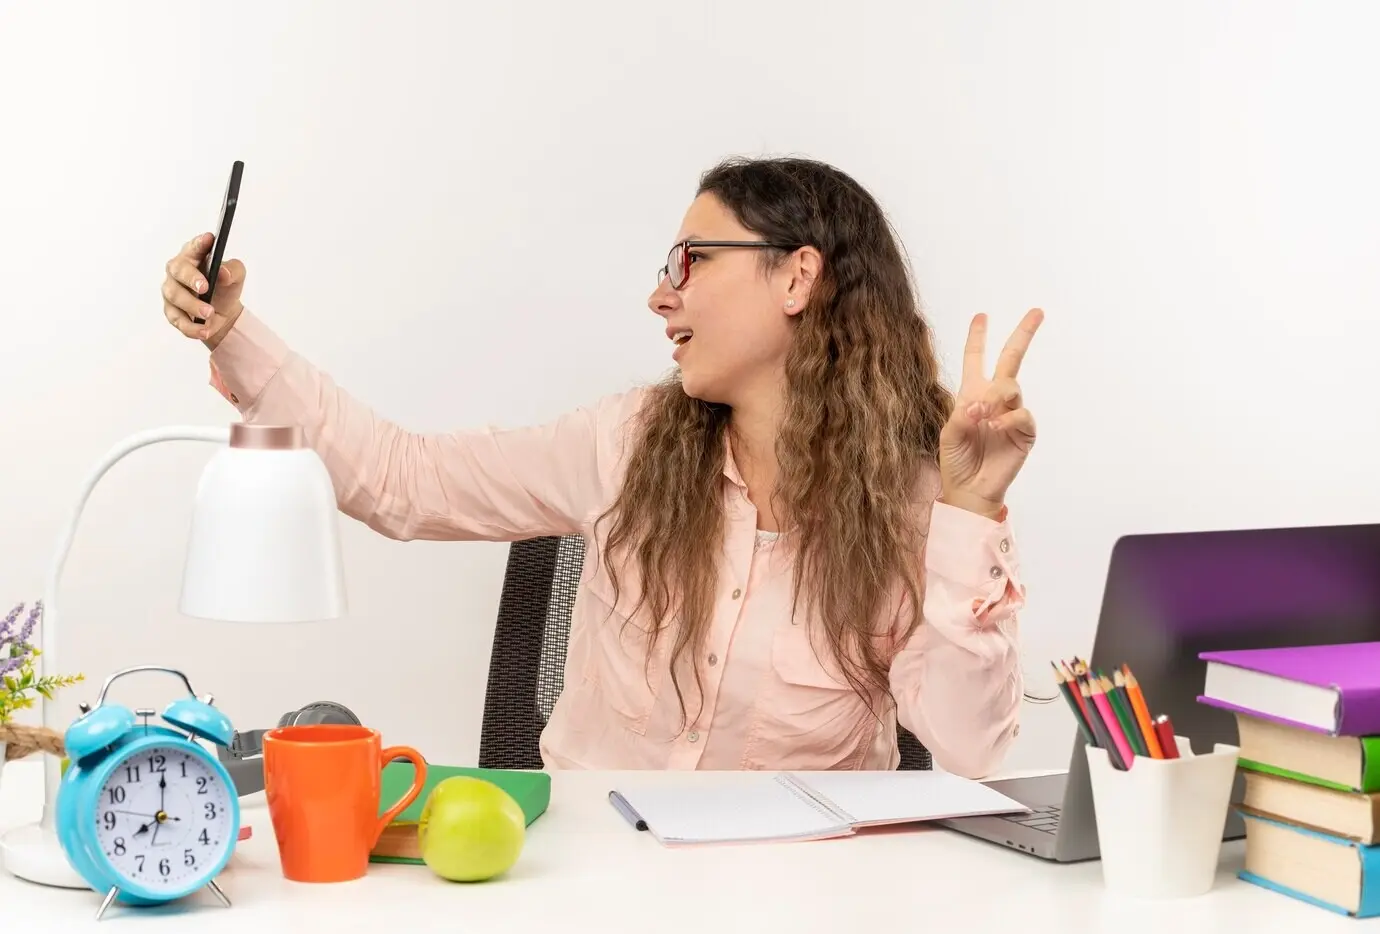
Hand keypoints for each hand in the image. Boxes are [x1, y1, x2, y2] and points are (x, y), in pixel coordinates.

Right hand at [161, 233, 246, 349]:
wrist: (222, 313)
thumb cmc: (225, 287)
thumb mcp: (236, 277)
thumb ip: (233, 270)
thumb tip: (223, 272)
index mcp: (194, 256)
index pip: (194, 246)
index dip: (199, 243)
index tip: (209, 239)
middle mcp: (178, 271)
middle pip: (177, 270)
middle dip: (191, 278)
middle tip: (204, 288)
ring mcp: (172, 291)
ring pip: (175, 296)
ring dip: (192, 305)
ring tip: (209, 313)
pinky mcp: (172, 311)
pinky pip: (177, 319)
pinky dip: (191, 326)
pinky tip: (204, 330)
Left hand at [937, 308, 1042, 518]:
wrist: (969, 490)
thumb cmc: (956, 461)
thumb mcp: (948, 434)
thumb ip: (960, 414)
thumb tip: (980, 403)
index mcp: (972, 395)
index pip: (976, 359)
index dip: (978, 338)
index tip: (981, 316)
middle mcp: (994, 400)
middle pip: (1011, 360)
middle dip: (1023, 334)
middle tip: (1037, 312)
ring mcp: (1011, 414)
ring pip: (1013, 386)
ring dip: (997, 395)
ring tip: (983, 415)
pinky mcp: (1024, 432)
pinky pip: (1022, 414)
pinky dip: (1008, 418)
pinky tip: (995, 427)